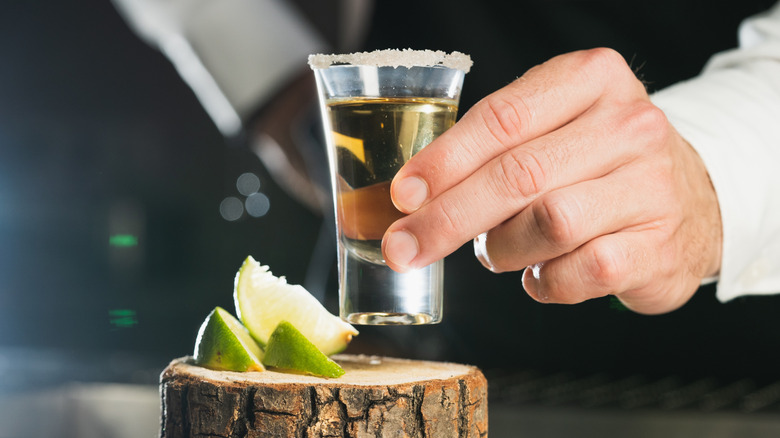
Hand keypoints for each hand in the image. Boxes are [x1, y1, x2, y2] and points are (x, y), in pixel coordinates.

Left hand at [381, 48, 721, 314]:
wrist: (690, 197)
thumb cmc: (596, 161)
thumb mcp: (553, 128)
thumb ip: (492, 149)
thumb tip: (415, 197)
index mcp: (592, 79)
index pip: (504, 117)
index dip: (444, 160)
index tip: (403, 194)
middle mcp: (629, 125)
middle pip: (519, 175)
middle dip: (449, 217)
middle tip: (405, 247)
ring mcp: (651, 186)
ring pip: (548, 224)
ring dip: (502, 248)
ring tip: (496, 250)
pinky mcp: (660, 246)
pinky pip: (580, 273)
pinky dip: (544, 281)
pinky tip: (539, 272)